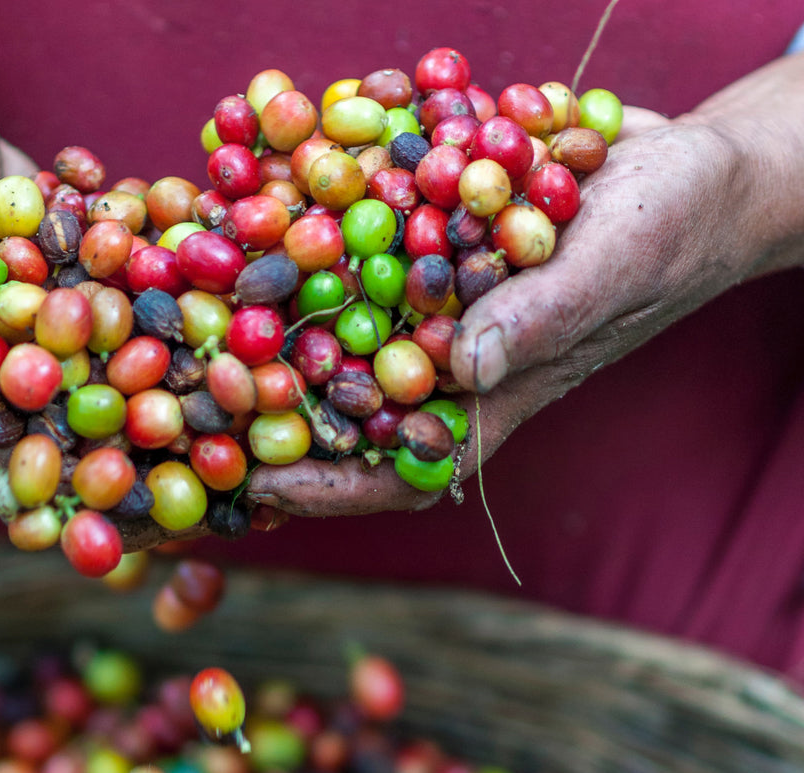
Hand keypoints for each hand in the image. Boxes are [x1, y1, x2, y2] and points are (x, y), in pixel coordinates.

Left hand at [247, 103, 770, 514]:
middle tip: (201, 419)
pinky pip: (364, 273)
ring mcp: (441, 309)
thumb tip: (467, 365)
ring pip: (347, 345)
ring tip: (203, 340)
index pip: (408, 465)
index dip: (337, 485)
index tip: (263, 484)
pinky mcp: (434, 254)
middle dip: (281, 423)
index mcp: (499, 395)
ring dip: (278, 346)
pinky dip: (314, 263)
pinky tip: (261, 239)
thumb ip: (545, 316)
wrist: (688, 170)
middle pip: (355, 413)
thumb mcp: (617, 263)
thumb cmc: (672, 229)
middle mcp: (456, 362)